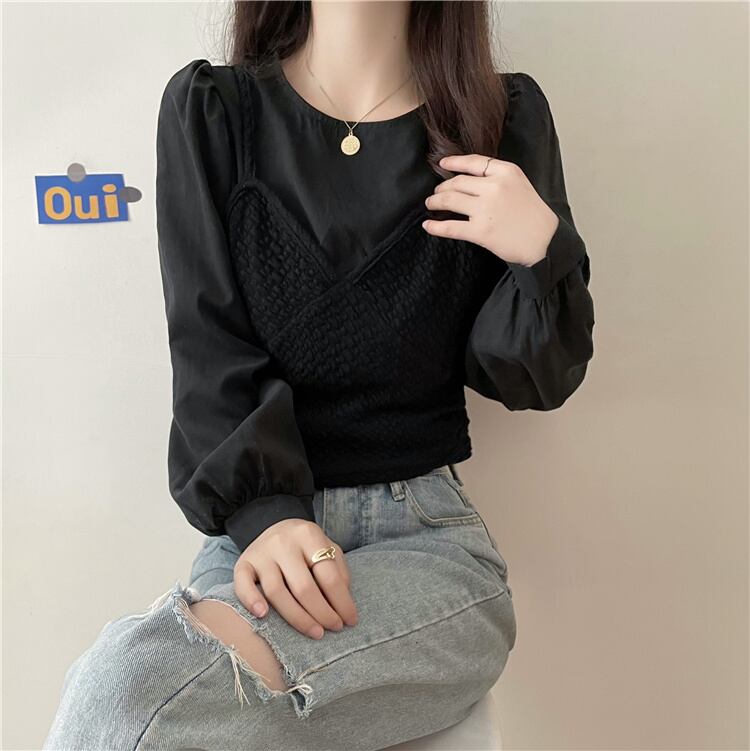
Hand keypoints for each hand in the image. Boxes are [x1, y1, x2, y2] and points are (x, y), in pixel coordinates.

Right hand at [233, 518, 358, 639]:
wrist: (274, 525)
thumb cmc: (306, 545)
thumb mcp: (327, 548)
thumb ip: (338, 570)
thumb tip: (344, 603)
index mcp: (309, 535)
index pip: (328, 575)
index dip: (342, 602)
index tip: (349, 621)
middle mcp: (283, 542)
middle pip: (303, 587)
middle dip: (322, 613)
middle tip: (334, 628)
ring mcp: (261, 553)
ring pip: (276, 592)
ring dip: (297, 618)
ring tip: (315, 632)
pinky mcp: (242, 562)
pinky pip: (242, 584)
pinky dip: (251, 601)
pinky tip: (263, 616)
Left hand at [422, 153, 559, 266]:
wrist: (545, 241)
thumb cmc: (533, 215)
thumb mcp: (520, 184)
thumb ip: (497, 177)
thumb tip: (467, 178)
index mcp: (506, 172)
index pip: (473, 162)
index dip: (454, 162)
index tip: (442, 164)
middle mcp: (494, 187)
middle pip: (457, 182)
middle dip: (442, 187)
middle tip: (435, 193)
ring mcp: (486, 209)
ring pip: (449, 199)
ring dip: (435, 201)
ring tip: (431, 204)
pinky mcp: (480, 231)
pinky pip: (450, 226)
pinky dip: (435, 226)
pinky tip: (428, 225)